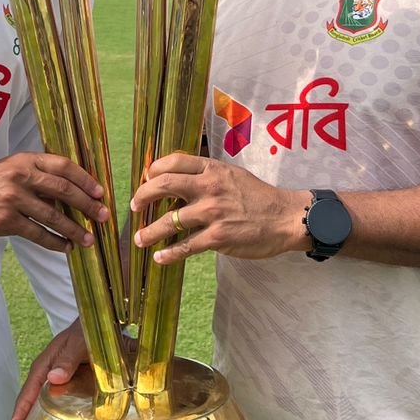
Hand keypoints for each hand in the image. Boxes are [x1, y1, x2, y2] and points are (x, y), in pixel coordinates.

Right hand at [0, 153, 108, 252]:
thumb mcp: (10, 170)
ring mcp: (13, 198)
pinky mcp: (6, 220)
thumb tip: (70, 191)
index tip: (100, 192)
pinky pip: (37, 233)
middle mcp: (21, 176)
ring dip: (75, 229)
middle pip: (63, 190)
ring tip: (89, 239)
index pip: (63, 166)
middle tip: (103, 216)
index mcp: (25, 160)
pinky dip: (55, 242)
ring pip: (53, 216)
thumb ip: (37, 176)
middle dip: (87, 205)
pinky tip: (66, 248)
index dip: (84, 179)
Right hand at [8, 318, 89, 419]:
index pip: (26, 396)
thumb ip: (68, 359)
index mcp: (44, 367)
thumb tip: (53, 378)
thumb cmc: (85, 330)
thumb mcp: (78, 342)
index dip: (18, 418)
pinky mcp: (73, 386)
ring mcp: (60, 383)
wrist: (100, 322)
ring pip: (47, 408)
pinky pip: (63, 405)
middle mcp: (49, 377)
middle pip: (33, 406)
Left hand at [130, 153, 307, 265]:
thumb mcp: (232, 174)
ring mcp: (213, 213)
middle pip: (163, 185)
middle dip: (142, 196)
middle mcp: (209, 187)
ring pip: (169, 221)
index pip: (173, 162)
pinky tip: (160, 257)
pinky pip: (185, 246)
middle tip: (134, 206)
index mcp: (212, 169)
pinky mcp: (218, 237)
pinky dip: (169, 253)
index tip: (145, 180)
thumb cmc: (258, 196)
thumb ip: (207, 175)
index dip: (152, 170)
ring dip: (149, 232)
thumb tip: (178, 179)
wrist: (285, 217)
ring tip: (139, 238)